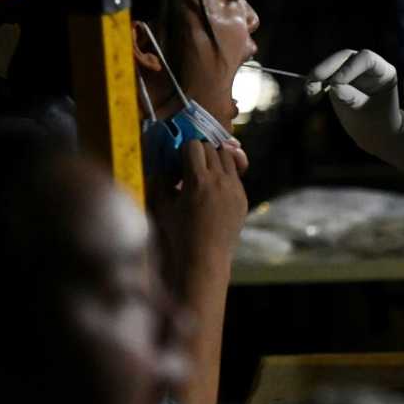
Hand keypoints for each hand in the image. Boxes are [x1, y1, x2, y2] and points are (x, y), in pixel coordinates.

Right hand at [149, 140, 247, 282]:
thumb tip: (161, 167)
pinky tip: (214, 190)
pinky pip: (235, 175)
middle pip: (210, 148)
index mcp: (198, 180)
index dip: (183, 150)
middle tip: (190, 166)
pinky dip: (224, 175)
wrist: (206, 258)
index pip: (193, 145)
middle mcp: (219, 180)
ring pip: (226, 157)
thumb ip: (160, 183)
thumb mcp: (162, 207)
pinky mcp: (243, 197)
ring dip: (214, 159)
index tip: (178, 161)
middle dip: (198, 153)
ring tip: (204, 174)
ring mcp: (234, 188)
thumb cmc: (180, 234)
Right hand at [307, 49, 403, 163]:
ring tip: (309, 90)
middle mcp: (368, 67)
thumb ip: (352, 99)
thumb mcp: (366, 115)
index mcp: (383, 72)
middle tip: (314, 79)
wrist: (376, 135)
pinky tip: (310, 93)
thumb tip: (334, 87)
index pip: (366, 59)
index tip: (335, 83)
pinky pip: (325, 76)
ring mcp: (353, 72)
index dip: (349, 68)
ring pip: (332, 65)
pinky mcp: (339, 80)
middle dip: (328, 67)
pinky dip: (316, 83)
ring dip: (318, 75)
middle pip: (345, 57)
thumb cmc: (377, 125)